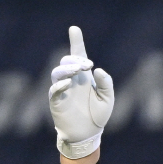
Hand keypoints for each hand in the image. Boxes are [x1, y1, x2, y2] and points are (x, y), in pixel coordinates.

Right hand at [49, 26, 113, 158]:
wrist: (88, 134)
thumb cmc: (98, 116)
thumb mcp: (108, 99)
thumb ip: (106, 84)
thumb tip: (98, 70)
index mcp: (84, 77)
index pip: (79, 56)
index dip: (76, 42)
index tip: (74, 29)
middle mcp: (72, 80)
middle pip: (67, 61)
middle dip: (75, 59)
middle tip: (86, 65)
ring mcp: (62, 90)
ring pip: (58, 72)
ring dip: (67, 69)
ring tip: (77, 70)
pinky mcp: (56, 101)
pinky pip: (54, 90)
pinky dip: (60, 85)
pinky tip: (68, 83)